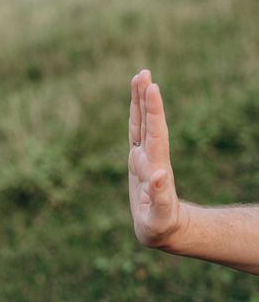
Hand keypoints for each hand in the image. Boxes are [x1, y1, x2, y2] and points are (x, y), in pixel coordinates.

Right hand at [128, 70, 186, 248]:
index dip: (154, 112)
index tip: (152, 88)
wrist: (167, 227)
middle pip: (148, 123)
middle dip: (146, 99)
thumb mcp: (159, 217)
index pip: (155, 135)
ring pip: (141, 125)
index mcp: (155, 168)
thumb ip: (160, 198)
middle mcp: (151, 158)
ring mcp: (145, 158)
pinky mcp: (138, 162)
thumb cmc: (160, 227)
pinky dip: (135, 117)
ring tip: (139, 78)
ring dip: (140, 102)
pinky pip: (135, 134)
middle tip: (143, 73)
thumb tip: (160, 175)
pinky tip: (135, 105)